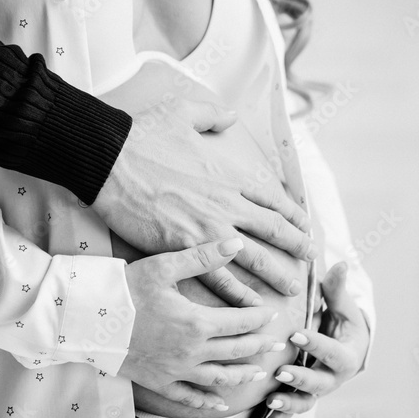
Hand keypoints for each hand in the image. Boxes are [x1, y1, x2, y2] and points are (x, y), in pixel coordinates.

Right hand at [91, 98, 314, 306]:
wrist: (108, 159)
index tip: (304, 224)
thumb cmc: (141, 134)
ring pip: (255, 257)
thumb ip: (212, 114)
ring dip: (276, 275)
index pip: (272, 198)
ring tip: (292, 290)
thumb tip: (230, 115)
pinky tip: (252, 306)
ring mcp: (209, 228)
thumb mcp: (183, 112)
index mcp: (228, 175)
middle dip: (296, 245)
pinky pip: (220, 277)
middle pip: (273, 229)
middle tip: (310, 257)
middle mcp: (227, 203)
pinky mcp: (186, 248)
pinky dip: (239, 294)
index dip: (292, 213)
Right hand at [119, 238, 283, 410]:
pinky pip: (188, 397)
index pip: (242, 322)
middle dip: (259, 347)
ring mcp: (176, 371)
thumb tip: (237, 244)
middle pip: (237, 351)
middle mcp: (192, 351)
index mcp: (198, 322)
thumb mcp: (164, 266)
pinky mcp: (158, 382)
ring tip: (258, 373)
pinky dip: (207, 401)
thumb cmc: (123, 289)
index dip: (261, 319)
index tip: (273, 315)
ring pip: (219, 378)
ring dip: (242, 376)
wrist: (84, 320)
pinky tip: (219, 403)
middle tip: (277, 345)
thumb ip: (203, 257)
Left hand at [264, 262, 369, 417]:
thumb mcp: (343, 307)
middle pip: (320, 382)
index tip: (295, 334)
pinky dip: (284, 415)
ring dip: (290, 403)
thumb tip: (340, 264)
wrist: (348, 349)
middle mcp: (335, 377)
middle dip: (301, 378)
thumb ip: (337, 290)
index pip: (332, 351)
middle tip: (281, 373)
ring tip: (271, 400)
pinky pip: (295, 410)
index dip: (316, 344)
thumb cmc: (342, 323)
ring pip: (307, 401)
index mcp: (347, 355)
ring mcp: (320, 390)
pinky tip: (269, 417)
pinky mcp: (306, 397)